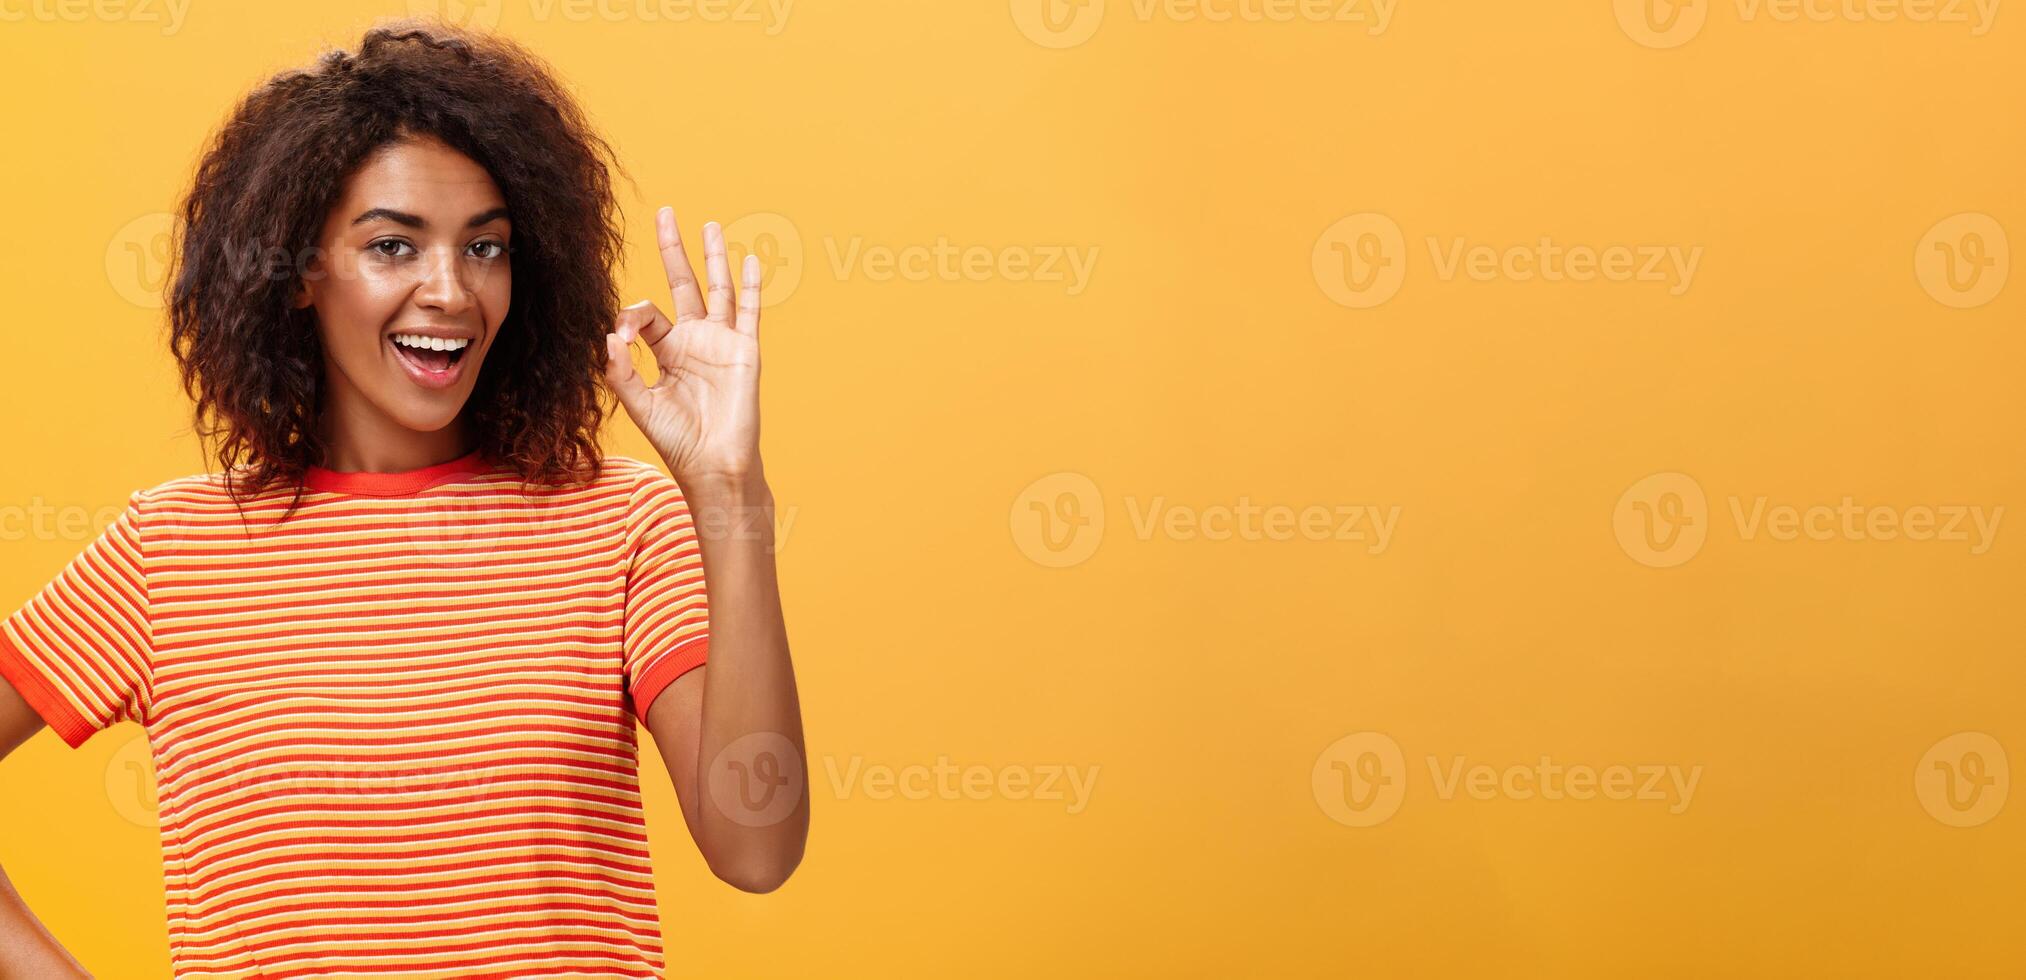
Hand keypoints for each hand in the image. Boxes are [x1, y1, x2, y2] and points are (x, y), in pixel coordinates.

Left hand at [604, 206, 763, 486]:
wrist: (714, 464)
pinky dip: (751, 286)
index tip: (623, 338)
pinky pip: (749, 311)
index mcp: (666, 351)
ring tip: (709, 226)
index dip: (631, 319)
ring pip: (717, 289)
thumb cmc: (677, 441)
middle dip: (673, 250)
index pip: (646, 316)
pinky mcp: (744, 350)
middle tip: (666, 214)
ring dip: (713, 257)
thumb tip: (610, 335)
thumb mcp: (639, 405)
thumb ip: (621, 372)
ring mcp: (721, 342)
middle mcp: (694, 340)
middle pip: (682, 284)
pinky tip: (751, 260)